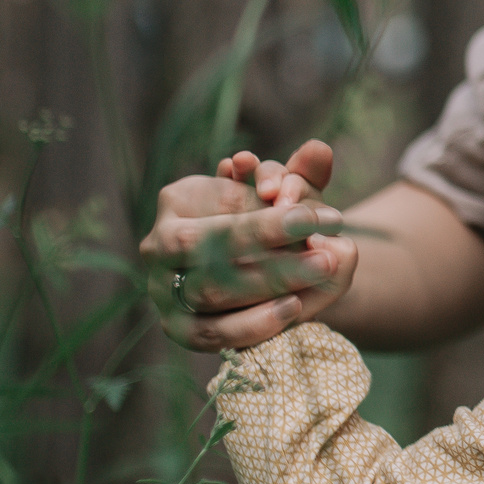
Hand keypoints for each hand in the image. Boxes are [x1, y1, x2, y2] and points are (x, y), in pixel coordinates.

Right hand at [139, 139, 359, 351]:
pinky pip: (210, 332)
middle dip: (269, 250)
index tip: (313, 218)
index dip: (265, 219)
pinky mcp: (180, 327)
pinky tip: (293, 306)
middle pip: (208, 250)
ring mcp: (164, 290)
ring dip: (268, 283)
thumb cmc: (271, 221)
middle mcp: (158, 246)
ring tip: (320, 271)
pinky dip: (252, 324)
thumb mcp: (288, 194)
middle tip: (325, 251)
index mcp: (176, 200)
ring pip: (209, 291)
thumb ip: (304, 174)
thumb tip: (320, 150)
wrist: (267, 271)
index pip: (217, 210)